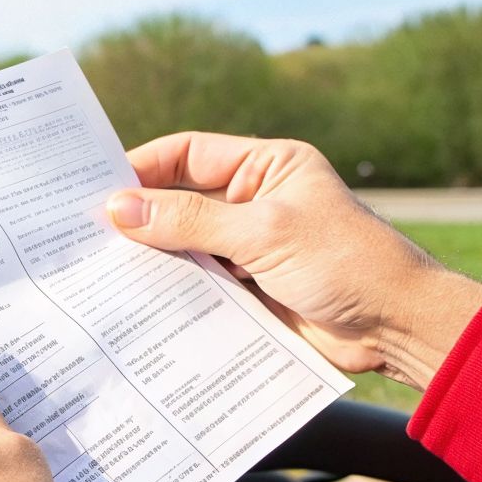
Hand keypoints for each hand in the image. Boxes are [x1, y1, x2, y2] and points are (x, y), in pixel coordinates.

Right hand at [107, 132, 481, 390]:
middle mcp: (256, 201)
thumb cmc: (348, 262)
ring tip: (99, 271)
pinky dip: (172, 294)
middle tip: (84, 234)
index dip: (142, 167)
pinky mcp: (251, 292)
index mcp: (267, 166)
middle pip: (181, 202)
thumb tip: (121, 210)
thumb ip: (191, 221)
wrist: (397, 327)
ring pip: (186, 249)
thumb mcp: (264, 232)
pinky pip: (200, 287)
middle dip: (139, 218)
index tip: (96, 188)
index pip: (188, 154)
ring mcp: (252, 249)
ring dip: (152, 260)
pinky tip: (138, 302)